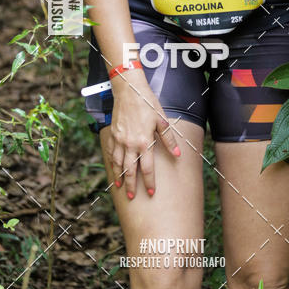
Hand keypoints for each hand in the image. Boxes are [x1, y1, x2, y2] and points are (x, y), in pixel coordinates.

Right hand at [109, 71, 180, 199]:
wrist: (129, 91)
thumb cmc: (147, 103)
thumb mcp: (162, 120)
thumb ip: (168, 139)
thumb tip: (177, 154)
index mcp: (144, 142)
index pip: (147, 168)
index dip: (149, 182)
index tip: (150, 192)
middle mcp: (130, 144)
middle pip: (130, 170)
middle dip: (131, 186)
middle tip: (132, 197)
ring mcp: (119, 140)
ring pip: (118, 164)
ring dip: (119, 176)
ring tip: (120, 186)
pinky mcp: (112, 135)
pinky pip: (111, 153)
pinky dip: (112, 163)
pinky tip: (113, 168)